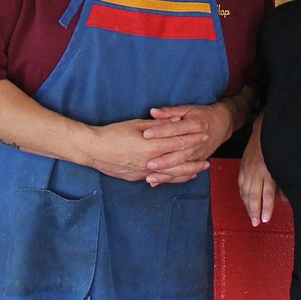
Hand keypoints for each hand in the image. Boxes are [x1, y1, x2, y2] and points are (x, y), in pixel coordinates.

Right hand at [82, 117, 207, 182]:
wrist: (92, 149)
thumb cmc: (113, 133)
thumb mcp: (137, 124)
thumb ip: (159, 124)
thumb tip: (176, 120)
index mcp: (151, 145)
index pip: (178, 142)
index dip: (193, 139)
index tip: (204, 136)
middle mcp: (149, 161)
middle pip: (178, 163)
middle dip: (194, 162)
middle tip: (208, 161)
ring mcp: (143, 172)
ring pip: (170, 175)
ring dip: (185, 173)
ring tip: (198, 171)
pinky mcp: (136, 177)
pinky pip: (158, 179)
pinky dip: (170, 178)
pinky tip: (177, 177)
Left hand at [139, 102, 234, 185]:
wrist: (222, 124)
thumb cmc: (202, 115)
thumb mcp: (188, 109)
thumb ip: (170, 112)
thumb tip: (153, 111)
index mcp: (195, 124)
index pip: (176, 129)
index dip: (161, 131)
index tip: (146, 134)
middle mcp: (198, 141)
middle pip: (180, 152)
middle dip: (164, 159)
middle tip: (148, 163)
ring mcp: (199, 153)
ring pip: (182, 166)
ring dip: (166, 173)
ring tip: (150, 176)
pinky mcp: (198, 161)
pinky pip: (185, 173)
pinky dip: (171, 179)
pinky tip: (157, 182)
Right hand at [238, 115, 282, 225]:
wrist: (264, 130)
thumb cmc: (276, 147)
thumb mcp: (282, 164)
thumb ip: (283, 182)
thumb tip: (284, 199)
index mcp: (267, 170)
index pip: (266, 193)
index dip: (266, 207)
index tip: (266, 218)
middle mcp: (256, 170)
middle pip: (253, 195)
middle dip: (255, 210)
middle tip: (257, 223)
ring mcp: (247, 168)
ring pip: (245, 191)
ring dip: (248, 206)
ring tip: (252, 217)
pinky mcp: (242, 166)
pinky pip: (240, 184)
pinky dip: (242, 195)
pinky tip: (245, 202)